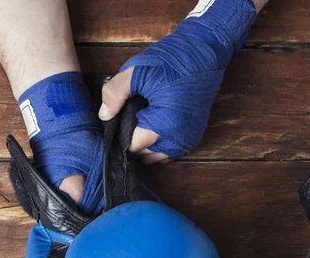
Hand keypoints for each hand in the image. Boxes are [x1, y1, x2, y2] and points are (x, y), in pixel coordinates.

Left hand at [99, 0, 256, 163]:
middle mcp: (178, 138)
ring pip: (158, 156)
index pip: (132, 147)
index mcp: (163, 124)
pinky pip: (171, 151)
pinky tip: (150, 129)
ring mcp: (189, 138)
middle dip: (132, 143)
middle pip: (145, 154)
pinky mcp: (195, 134)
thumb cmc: (171, 59)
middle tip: (122, 124)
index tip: (111, 128)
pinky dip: (159, 145)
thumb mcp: (136, 71)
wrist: (205, 50)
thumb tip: (104, 116)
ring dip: (146, 147)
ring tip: (135, 127)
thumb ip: (115, 93)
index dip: (118, 139)